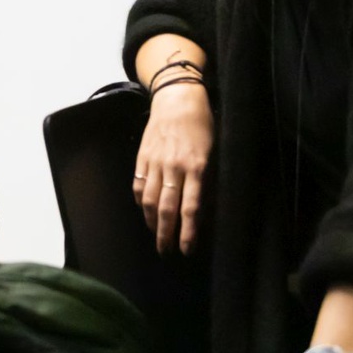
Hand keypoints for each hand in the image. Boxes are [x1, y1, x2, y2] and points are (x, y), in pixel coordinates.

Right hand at [134, 81, 210, 254]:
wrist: (177, 100)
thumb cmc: (202, 126)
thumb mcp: (214, 153)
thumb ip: (207, 182)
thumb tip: (204, 210)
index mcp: (196, 167)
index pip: (191, 208)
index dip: (188, 232)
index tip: (187, 250)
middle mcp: (173, 167)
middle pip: (167, 208)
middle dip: (166, 234)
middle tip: (166, 252)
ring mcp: (155, 162)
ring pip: (150, 200)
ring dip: (152, 222)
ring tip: (156, 236)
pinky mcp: (142, 157)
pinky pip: (139, 185)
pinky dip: (141, 202)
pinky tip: (146, 211)